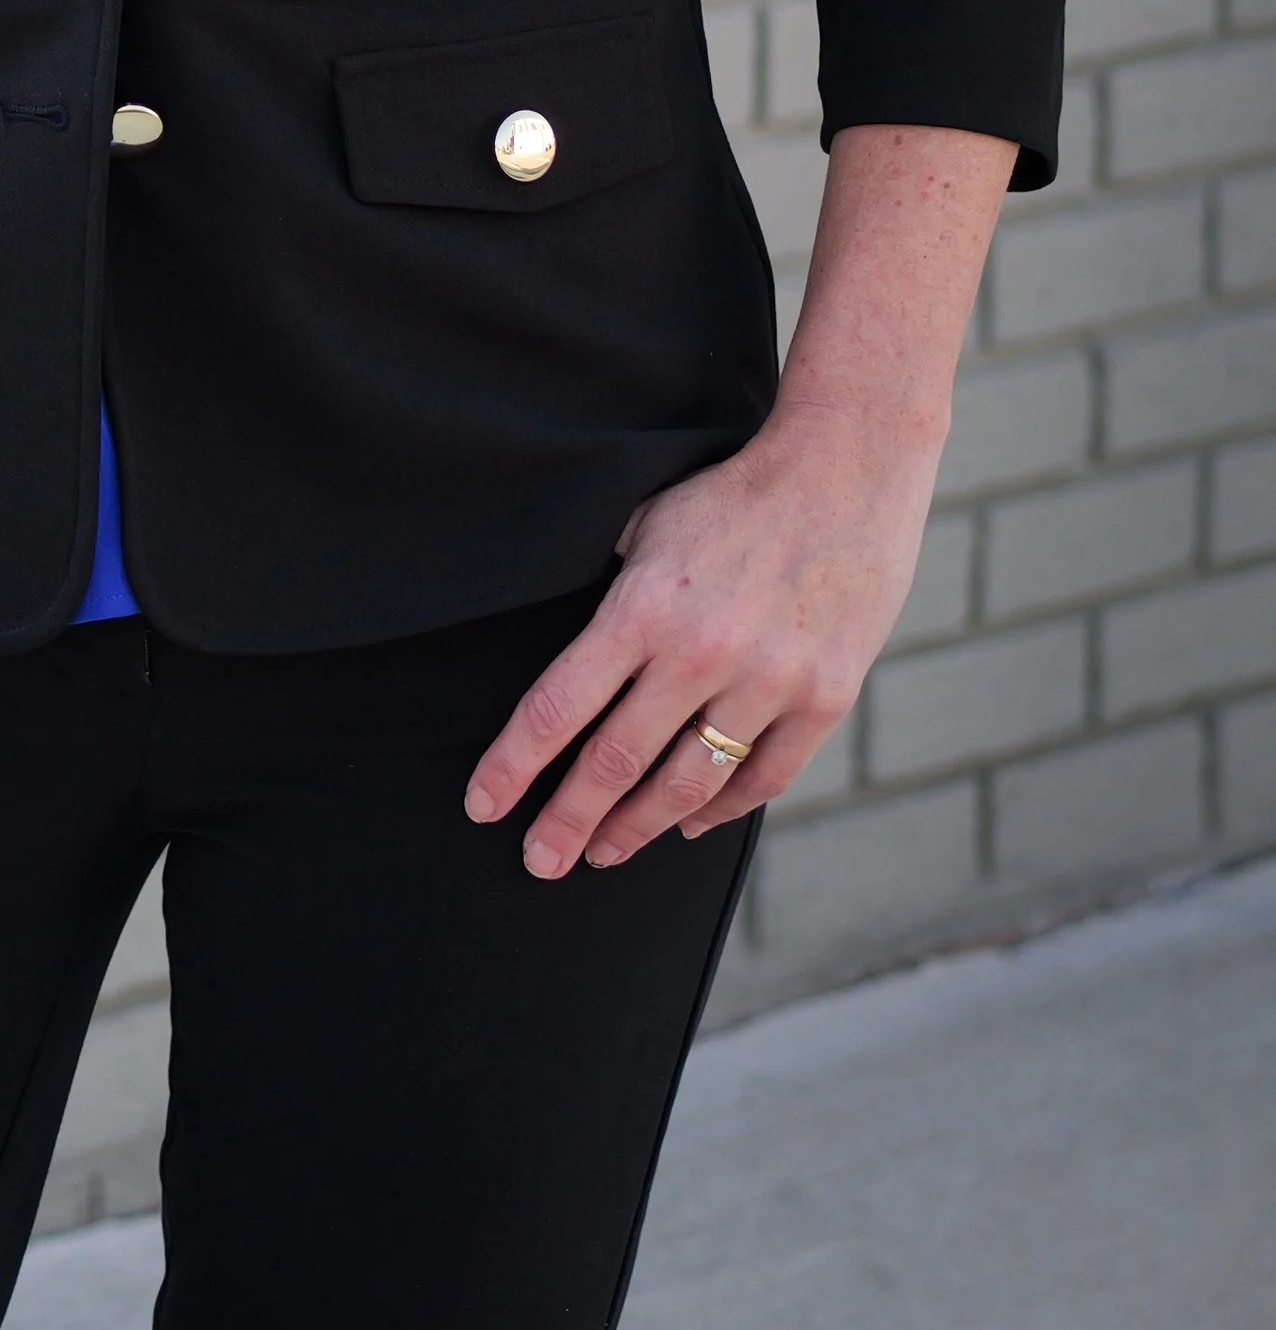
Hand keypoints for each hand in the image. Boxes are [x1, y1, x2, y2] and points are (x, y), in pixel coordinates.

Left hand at [463, 399, 939, 878]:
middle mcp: (701, 652)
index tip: (483, 806)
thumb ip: (609, 594)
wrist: (846, 468)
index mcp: (643, 606)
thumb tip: (569, 658)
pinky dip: (720, 810)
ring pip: (687, 786)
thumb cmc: (733, 493)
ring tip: (602, 853)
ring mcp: (769, 681)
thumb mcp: (647, 524)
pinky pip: (762, 778)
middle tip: (538, 861)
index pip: (557, 707)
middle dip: (567, 820)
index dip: (514, 766)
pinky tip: (688, 824)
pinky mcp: (824, 698)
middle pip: (615, 762)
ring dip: (638, 829)